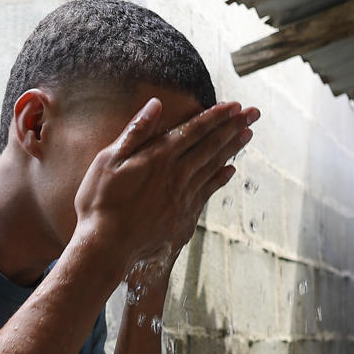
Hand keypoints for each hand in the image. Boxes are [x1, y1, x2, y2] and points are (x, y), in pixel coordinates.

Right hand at [71, 99, 257, 278]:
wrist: (105, 247)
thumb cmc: (100, 203)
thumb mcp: (108, 161)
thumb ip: (135, 132)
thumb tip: (155, 105)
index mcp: (158, 158)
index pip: (193, 130)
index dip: (215, 116)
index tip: (234, 105)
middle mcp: (176, 175)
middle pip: (210, 146)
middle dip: (233, 127)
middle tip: (253, 114)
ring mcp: (182, 197)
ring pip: (213, 167)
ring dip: (231, 149)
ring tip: (248, 135)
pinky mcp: (182, 217)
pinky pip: (207, 192)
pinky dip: (220, 179)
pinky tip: (230, 171)